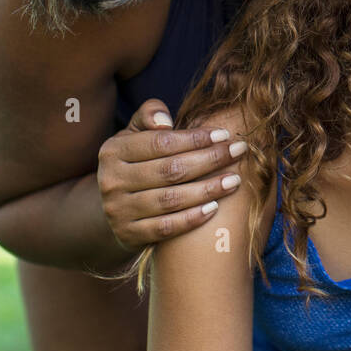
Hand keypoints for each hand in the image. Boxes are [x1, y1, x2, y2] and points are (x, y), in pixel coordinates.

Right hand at [96, 98, 246, 251]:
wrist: (116, 208)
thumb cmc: (137, 162)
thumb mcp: (136, 134)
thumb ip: (149, 115)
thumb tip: (165, 121)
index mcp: (113, 151)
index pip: (160, 143)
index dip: (195, 138)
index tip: (224, 134)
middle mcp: (111, 181)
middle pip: (170, 170)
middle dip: (210, 159)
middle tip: (239, 152)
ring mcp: (118, 210)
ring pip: (171, 200)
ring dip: (208, 189)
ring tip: (235, 180)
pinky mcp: (129, 235)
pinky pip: (166, 227)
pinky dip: (192, 218)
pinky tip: (215, 208)